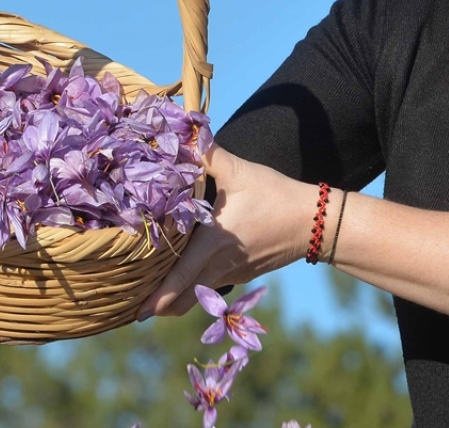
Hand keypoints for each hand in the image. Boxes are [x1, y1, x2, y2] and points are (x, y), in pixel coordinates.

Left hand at [138, 143, 314, 317]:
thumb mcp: (241, 172)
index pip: (180, 277)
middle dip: (158, 305)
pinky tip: (185, 279)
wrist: (314, 222)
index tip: (139, 312)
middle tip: (134, 310)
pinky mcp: (242, 273)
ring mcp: (233, 272)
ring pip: (197, 294)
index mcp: (213, 242)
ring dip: (176, 299)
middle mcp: (220, 264)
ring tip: (153, 300)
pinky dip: (194, 289)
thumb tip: (187, 135)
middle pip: (184, 297)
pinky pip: (211, 285)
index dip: (159, 297)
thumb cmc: (276, 196)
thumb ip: (209, 155)